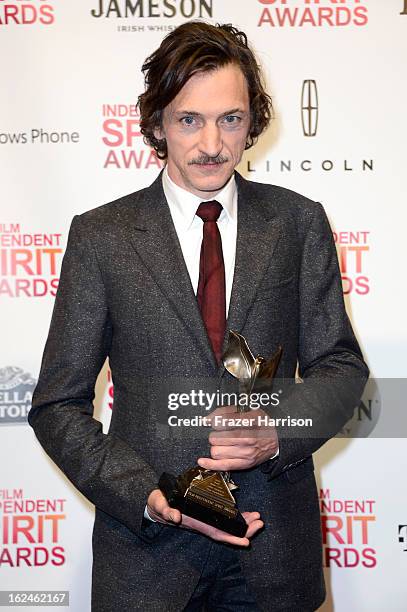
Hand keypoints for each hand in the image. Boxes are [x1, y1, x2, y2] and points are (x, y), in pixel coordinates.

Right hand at [146, 488, 262, 546]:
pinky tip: (246, 513)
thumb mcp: (160, 506)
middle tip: (260, 523)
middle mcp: (204, 522)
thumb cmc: (159, 504)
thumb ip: (167, 511)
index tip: (246, 541)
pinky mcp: (207, 511)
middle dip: (245, 530)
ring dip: (244, 524)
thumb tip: (175, 517)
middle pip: (227, 532)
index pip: (216, 534)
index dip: (231, 539)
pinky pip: (225, 517)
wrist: (157, 501)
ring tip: (258, 518)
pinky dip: (237, 517)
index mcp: (196, 523)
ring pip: (228, 525)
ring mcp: (207, 518)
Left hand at [197, 405, 278, 471]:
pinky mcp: (244, 464)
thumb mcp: (248, 410)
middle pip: (216, 438)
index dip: (215, 422)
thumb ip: (226, 412)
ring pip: (216, 452)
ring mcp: (246, 453)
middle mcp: (248, 439)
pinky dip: (210, 464)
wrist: (276, 441)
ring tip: (221, 443)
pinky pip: (223, 466)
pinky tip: (202, 461)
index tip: (214, 422)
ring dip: (215, 446)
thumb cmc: (261, 424)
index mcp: (250, 423)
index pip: (224, 423)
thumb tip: (207, 419)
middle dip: (214, 435)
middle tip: (219, 433)